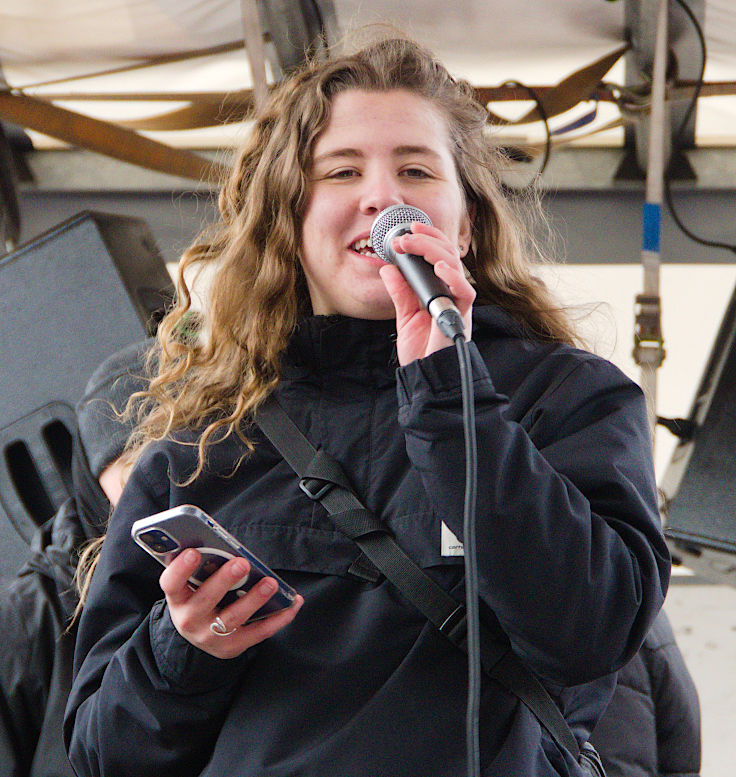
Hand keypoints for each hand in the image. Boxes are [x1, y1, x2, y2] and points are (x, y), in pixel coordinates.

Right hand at [159, 548, 303, 658]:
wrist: (197, 636)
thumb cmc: (199, 598)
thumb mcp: (191, 585)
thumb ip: (203, 568)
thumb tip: (225, 544)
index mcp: (178, 598)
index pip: (171, 584)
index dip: (181, 569)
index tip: (193, 552)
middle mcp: (190, 619)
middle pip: (206, 599)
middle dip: (225, 580)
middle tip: (242, 563)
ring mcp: (210, 636)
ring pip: (233, 618)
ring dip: (254, 599)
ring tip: (270, 583)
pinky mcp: (232, 646)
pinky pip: (258, 632)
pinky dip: (278, 618)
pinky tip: (293, 603)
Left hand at [378, 222, 474, 364]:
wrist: (427, 376)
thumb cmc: (421, 351)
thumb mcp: (405, 316)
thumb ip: (400, 292)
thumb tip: (388, 269)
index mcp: (440, 290)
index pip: (439, 255)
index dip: (427, 238)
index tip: (408, 229)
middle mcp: (451, 293)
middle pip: (448, 254)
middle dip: (427, 239)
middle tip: (405, 235)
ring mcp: (458, 303)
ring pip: (455, 266)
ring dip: (434, 250)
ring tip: (414, 243)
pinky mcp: (461, 316)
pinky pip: (465, 291)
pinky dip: (454, 277)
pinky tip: (440, 267)